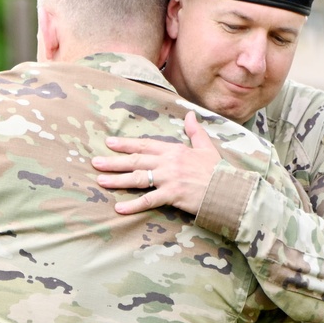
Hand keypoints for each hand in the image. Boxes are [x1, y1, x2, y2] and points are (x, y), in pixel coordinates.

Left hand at [93, 111, 220, 214]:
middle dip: (114, 161)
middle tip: (95, 162)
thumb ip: (195, 131)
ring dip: (117, 180)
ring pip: (138, 178)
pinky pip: (149, 200)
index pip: (145, 145)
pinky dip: (133, 205)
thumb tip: (190, 114)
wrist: (228, 190)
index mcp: (174, 150)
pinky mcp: (172, 195)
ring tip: (101, 180)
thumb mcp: (206, 147)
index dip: (126, 144)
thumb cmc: (217, 170)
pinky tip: (119, 208)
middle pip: (136, 160)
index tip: (110, 143)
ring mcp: (169, 179)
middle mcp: (168, 162)